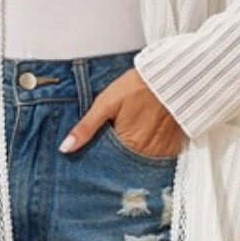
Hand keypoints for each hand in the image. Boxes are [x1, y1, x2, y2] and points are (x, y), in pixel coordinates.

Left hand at [58, 68, 184, 158]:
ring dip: (136, 155)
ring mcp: (163, 150)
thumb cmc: (135, 87)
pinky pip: (161, 157)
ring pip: (143, 162)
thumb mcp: (105, 103)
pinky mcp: (174, 144)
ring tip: (133, 136)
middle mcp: (148, 152)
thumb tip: (65, 148)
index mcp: (129, 144)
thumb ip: (86, 128)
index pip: (110, 164)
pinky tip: (148, 137)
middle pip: (127, 164)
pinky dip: (152, 151)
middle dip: (119, 158)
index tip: (99, 154)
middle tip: (118, 139)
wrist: (168, 76)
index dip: (103, 159)